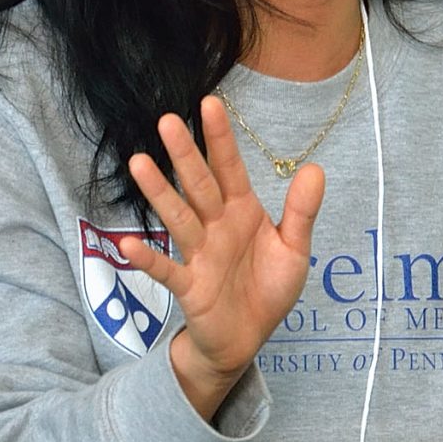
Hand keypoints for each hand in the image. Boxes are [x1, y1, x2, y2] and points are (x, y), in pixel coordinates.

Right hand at [121, 97, 325, 420]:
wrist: (247, 339)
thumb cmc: (267, 288)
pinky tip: (127, 246)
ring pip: (177, 218)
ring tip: (139, 162)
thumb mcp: (294, 250)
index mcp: (241, 211)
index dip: (220, 138)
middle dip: (185, 155)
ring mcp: (198, 255)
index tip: (210, 103)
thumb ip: (301, 212)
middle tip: (167, 121)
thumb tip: (315, 168)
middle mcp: (215, 226)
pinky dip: (148, 260)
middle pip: (199, 185)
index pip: (229, 168)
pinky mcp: (189, 286)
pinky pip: (166, 271)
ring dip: (159, 193)